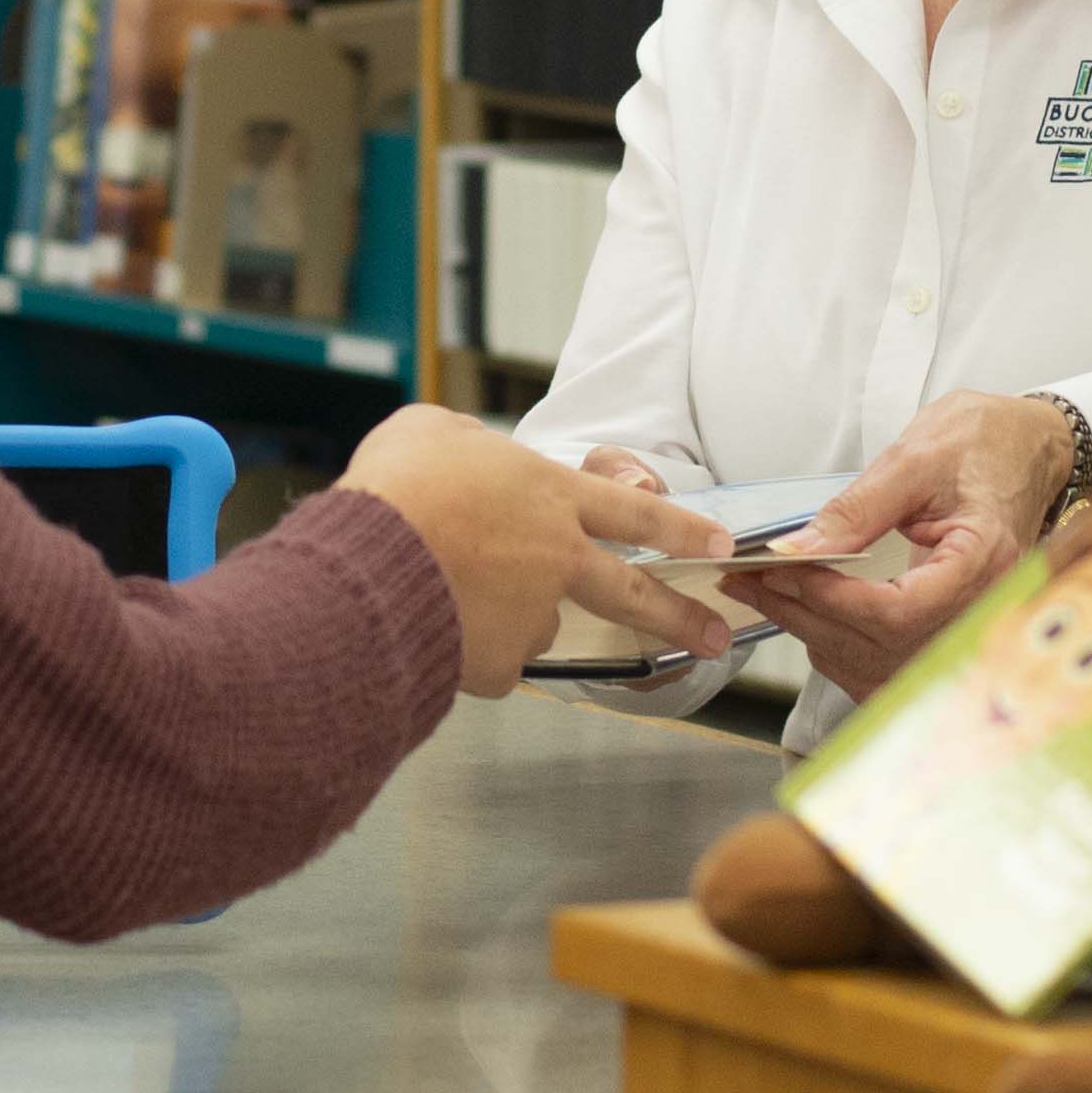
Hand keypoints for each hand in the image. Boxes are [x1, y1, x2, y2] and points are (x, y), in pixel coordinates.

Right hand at [343, 404, 717, 695]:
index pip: (634, 510)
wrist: (370, 565)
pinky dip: (468, 650)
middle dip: (682, 617)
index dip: (680, 527)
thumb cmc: (396, 488)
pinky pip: (491, 660)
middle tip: (717, 638)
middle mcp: (556, 556)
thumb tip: (468, 454)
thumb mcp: (431, 431)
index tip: (721, 545)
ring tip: (452, 596)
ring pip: (537, 623)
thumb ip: (467, 444)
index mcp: (548, 495)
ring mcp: (533, 613)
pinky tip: (433, 629)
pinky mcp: (500, 662)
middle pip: (633, 591)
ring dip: (508, 617)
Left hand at [728, 389, 1078, 699]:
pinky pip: (894, 666)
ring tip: (768, 596)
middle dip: (809, 616)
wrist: (1030, 447)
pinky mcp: (950, 628)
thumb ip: (857, 510)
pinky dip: (847, 652)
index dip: (836, 602)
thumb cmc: (985, 443)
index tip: (785, 574)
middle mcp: (981, 606)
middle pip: (884, 645)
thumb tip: (798, 549)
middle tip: (752, 582)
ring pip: (882, 664)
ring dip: (818, 636)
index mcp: (982, 559)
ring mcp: (968, 624)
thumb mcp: (916, 457)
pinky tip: (814, 623)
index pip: (900, 612)